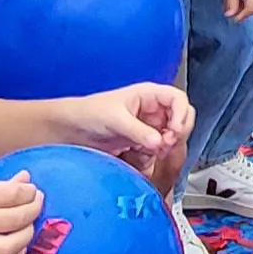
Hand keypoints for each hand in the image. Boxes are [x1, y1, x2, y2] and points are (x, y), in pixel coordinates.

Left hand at [51, 81, 192, 157]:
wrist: (71, 131)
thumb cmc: (89, 113)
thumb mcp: (115, 119)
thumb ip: (138, 130)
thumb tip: (158, 142)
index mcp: (149, 96)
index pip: (178, 100)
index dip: (181, 114)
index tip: (174, 130)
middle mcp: (152, 111)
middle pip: (181, 119)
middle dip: (177, 133)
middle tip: (166, 143)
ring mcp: (148, 128)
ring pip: (172, 137)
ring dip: (168, 146)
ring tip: (155, 152)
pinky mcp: (142, 144)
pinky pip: (159, 151)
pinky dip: (156, 156)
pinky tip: (145, 157)